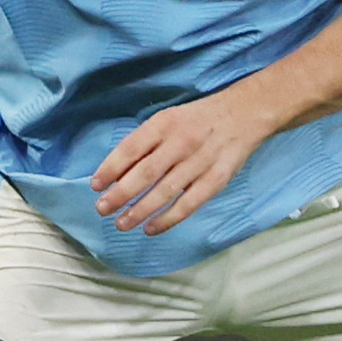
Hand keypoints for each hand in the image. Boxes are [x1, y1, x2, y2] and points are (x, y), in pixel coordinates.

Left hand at [91, 88, 273, 234]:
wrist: (245, 113)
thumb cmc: (198, 119)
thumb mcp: (168, 118)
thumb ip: (145, 141)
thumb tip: (116, 171)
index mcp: (165, 124)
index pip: (131, 148)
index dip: (111, 168)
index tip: (96, 185)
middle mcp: (182, 142)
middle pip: (146, 173)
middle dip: (121, 194)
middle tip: (103, 209)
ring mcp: (201, 161)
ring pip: (165, 191)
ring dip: (140, 210)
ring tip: (122, 224)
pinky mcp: (217, 178)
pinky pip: (190, 203)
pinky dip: (169, 218)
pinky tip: (151, 228)